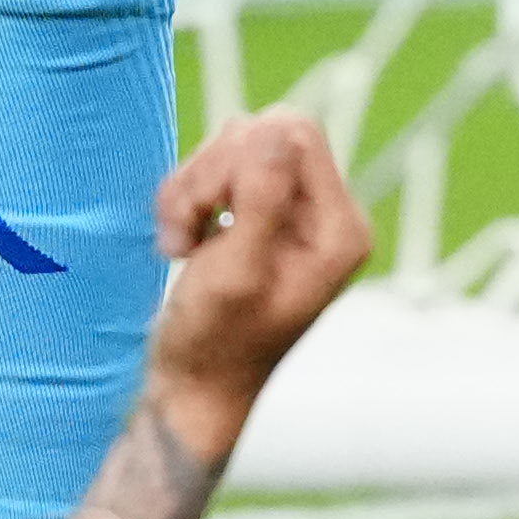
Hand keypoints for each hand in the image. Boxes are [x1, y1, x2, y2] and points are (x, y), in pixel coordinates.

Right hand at [143, 107, 372, 418]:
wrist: (193, 391)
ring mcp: (292, 214)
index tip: (208, 214)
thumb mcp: (236, 272)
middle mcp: (325, 215)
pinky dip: (186, 200)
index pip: (293, 135)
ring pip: (232, 149)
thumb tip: (274, 127)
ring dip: (190, 192)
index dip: (238, 160)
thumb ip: (261, 198)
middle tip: (185, 233)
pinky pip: (217, 171)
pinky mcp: (258, 214)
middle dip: (208, 177)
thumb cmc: (214, 346)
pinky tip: (181, 245)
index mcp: (339, 228)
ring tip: (179, 245)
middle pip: (261, 135)